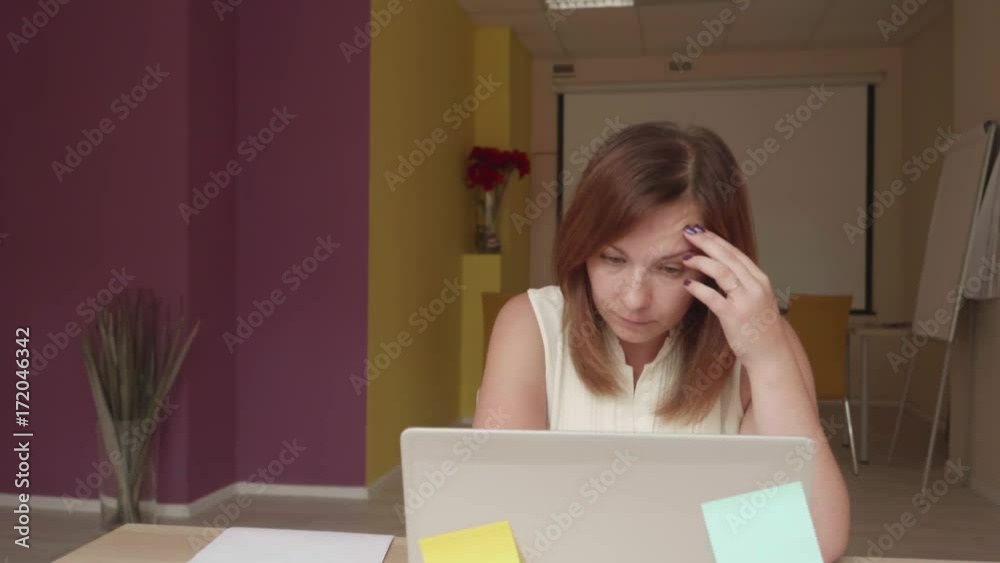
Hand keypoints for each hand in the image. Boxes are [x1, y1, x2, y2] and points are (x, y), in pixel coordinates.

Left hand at [680, 224, 786, 368]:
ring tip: (685, 257)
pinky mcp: (734, 316)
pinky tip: (687, 284)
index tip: (700, 230)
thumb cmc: (759, 325)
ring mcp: (745, 301)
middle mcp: (755, 286)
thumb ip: (742, 281)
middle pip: (727, 257)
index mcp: (759, 279)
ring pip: (722, 272)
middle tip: (688, 232)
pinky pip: (713, 297)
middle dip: (706, 242)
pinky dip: (698, 288)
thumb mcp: (755, 297)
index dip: (716, 240)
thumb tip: (721, 265)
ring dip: (701, 261)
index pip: (735, 253)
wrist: (771, 352)